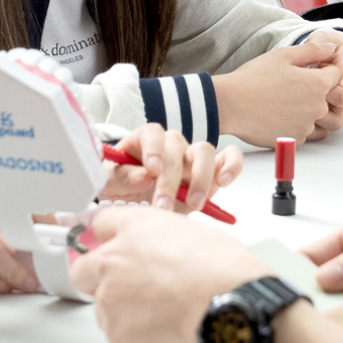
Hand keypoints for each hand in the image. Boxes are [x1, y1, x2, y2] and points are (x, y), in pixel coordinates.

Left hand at [71, 205, 270, 342]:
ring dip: (124, 311)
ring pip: (103, 308)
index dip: (107, 239)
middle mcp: (111, 261)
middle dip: (96, 278)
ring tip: (164, 312)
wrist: (228, 305)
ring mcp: (109, 300)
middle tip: (126, 288)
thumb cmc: (220, 270)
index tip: (107, 247)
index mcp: (133, 228)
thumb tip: (154, 252)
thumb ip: (157, 240)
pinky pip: (120, 336)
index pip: (101, 225)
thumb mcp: (189, 233)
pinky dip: (138, 337)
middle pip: (81, 270)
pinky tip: (166, 329)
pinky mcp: (116, 334)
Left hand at [96, 122, 242, 211]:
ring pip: (204, 150)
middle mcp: (169, 145)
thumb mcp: (110, 186)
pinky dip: (232, 165)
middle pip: (177, 146)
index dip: (153, 149)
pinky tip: (224, 181)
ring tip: (193, 204)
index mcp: (143, 141)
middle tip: (163, 207)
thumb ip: (122, 178)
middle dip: (171, 179)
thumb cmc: (122, 191)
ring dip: (201, 177)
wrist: (139, 209)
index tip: (152, 171)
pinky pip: (228, 157)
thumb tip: (144, 175)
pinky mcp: (212, 170)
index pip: (152, 133)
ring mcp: (192, 156)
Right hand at [213, 40, 342, 147]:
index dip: (321, 69)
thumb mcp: (283, 55)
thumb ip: (312, 51)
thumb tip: (331, 48)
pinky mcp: (295, 140)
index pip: (336, 75)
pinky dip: (293, 124)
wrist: (231, 105)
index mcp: (318, 84)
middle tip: (288, 86)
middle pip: (327, 97)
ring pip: (315, 116)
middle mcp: (318, 108)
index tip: (304, 70)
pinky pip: (302, 131)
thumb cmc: (253, 79)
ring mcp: (307, 126)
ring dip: (304, 109)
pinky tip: (275, 114)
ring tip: (280, 101)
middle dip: (313, 91)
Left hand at [302, 28, 342, 140]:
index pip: (342, 94)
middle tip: (298, 98)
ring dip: (311, 120)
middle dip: (315, 110)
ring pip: (330, 127)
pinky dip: (308, 126)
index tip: (310, 81)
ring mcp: (342, 107)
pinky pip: (322, 131)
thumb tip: (323, 46)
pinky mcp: (331, 115)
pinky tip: (294, 113)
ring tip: (295, 105)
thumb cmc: (328, 48)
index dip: (324, 92)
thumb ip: (320, 42)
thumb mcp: (323, 37)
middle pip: (337, 117)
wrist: (332, 54)